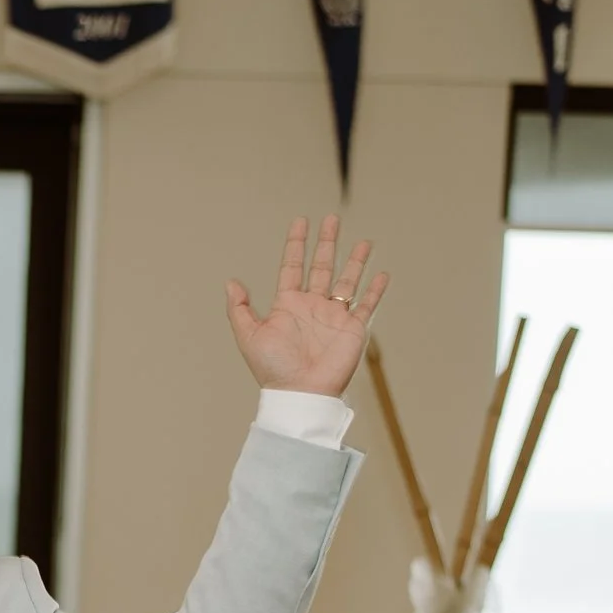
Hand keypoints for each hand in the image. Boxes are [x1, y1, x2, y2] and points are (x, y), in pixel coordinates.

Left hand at [226, 215, 388, 397]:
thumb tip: (231, 283)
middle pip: (321, 266)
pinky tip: (382, 274)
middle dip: (327, 243)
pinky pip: (367, 304)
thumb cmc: (273, 369)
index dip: (296, 244)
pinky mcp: (353, 328)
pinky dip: (375, 290)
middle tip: (332, 219)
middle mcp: (312, 307)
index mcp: (288, 305)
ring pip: (347, 281)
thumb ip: (240, 309)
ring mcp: (334, 316)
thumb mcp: (249, 336)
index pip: (292, 266)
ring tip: (364, 241)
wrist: (301, 392)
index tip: (301, 222)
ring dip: (355, 261)